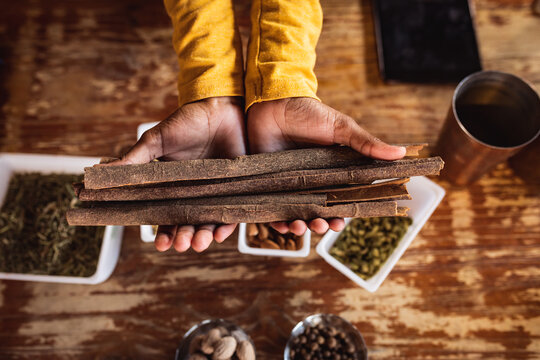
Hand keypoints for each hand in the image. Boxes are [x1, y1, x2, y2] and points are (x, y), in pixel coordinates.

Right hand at [108, 97, 245, 252]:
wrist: (220, 106)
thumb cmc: (187, 122)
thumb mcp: (156, 141)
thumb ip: (133, 160)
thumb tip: (97, 174)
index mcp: (171, 185)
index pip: (165, 214)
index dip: (162, 231)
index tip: (158, 244)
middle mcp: (193, 192)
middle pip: (187, 223)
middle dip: (182, 238)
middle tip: (179, 246)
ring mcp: (215, 190)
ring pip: (208, 221)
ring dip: (202, 236)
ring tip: (198, 244)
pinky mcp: (236, 187)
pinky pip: (232, 212)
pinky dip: (226, 225)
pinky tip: (219, 234)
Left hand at [247, 97, 405, 234]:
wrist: (272, 102)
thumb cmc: (308, 113)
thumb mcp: (340, 127)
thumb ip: (367, 144)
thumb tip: (401, 153)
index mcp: (332, 171)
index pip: (341, 199)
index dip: (343, 213)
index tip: (344, 221)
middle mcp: (312, 181)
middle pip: (319, 211)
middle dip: (321, 224)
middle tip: (321, 225)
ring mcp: (289, 183)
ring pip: (297, 213)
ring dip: (300, 226)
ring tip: (300, 226)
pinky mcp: (268, 183)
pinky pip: (272, 208)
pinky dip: (276, 221)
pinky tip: (281, 224)